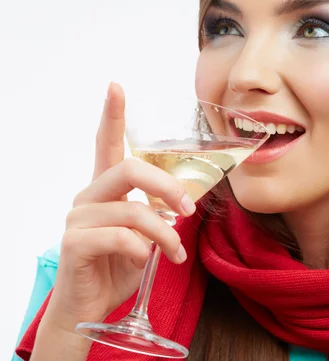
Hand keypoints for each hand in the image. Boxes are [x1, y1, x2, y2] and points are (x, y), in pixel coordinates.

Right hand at [44, 82, 195, 330]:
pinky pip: (122, 237)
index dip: (113, 115)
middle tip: (188, 209)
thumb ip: (157, 213)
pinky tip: (144, 262)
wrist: (88, 307)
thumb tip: (185, 201)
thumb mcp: (145, 235)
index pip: (106, 144)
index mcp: (106, 189)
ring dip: (164, 234)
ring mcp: (79, 219)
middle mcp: (89, 196)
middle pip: (129, 168)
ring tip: (174, 253)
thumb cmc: (117, 266)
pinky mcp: (75, 243)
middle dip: (168, 186)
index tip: (116, 86)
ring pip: (134, 209)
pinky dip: (143, 251)